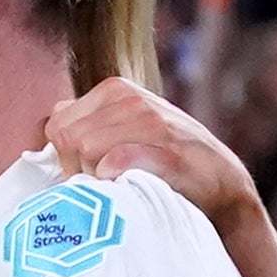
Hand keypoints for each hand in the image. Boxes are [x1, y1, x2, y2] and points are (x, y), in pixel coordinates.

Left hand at [43, 77, 262, 227]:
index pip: (57, 125)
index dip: (65, 157)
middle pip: (68, 140)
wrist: (221, 185)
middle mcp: (132, 99)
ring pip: (86, 151)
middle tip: (106, 182)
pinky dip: (115, 180)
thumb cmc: (163, 162)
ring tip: (123, 184)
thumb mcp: (124, 128)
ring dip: (96, 179)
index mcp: (115, 90)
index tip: (89, 171)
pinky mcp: (167, 152)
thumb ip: (89, 121)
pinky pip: (114, 162)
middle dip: (76, 169)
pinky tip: (132, 185)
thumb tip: (54, 118)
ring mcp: (152, 122)